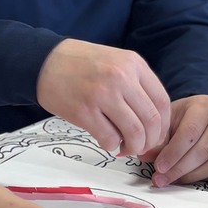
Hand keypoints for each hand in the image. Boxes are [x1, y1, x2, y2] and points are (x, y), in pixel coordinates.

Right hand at [36, 39, 170, 156]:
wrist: (44, 61)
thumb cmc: (80, 64)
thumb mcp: (115, 61)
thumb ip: (136, 84)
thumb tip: (154, 122)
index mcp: (133, 64)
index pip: (162, 102)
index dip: (163, 126)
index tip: (156, 135)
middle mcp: (121, 77)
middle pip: (151, 120)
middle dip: (150, 141)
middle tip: (142, 147)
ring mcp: (102, 94)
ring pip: (134, 132)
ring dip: (133, 147)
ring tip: (125, 147)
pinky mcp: (84, 111)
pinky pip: (109, 138)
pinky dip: (112, 146)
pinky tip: (107, 141)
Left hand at [138, 95, 207, 186]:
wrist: (204, 118)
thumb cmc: (184, 119)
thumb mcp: (168, 121)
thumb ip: (158, 139)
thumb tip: (145, 155)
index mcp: (204, 106)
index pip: (190, 132)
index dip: (173, 152)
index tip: (159, 166)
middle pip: (202, 149)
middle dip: (178, 167)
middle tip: (161, 177)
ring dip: (188, 175)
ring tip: (169, 180)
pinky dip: (199, 177)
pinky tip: (184, 178)